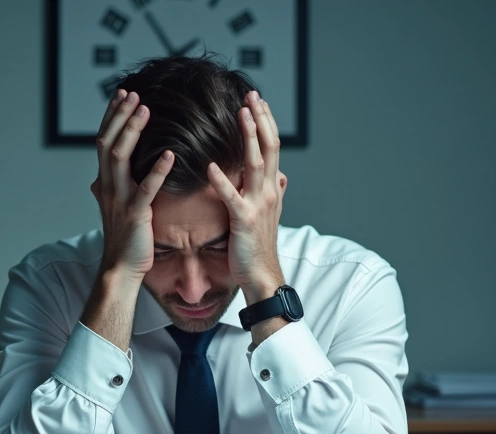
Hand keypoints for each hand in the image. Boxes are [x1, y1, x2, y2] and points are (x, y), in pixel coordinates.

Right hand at [90, 89, 175, 279]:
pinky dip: (157, 169)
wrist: (121, 269)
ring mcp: (119, 199)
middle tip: (133, 93)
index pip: (104, 141)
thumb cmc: (125, 239)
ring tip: (145, 110)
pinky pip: (145, 188)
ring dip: (132, 131)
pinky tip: (169, 153)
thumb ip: (111, 188)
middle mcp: (108, 186)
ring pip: (120, 157)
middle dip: (119, 116)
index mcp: (105, 182)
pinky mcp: (135, 214)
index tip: (122, 94)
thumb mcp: (114, 207)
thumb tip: (100, 177)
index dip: (112, 116)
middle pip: (108, 142)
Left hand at [207, 90, 287, 301]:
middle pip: (269, 147)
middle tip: (252, 95)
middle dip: (261, 120)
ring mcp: (259, 205)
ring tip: (241, 115)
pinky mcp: (244, 220)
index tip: (258, 101)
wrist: (262, 276)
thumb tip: (284, 177)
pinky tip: (210, 166)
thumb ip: (277, 193)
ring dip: (249, 138)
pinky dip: (221, 181)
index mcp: (273, 189)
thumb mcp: (270, 215)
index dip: (266, 123)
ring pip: (256, 164)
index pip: (273, 147)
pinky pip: (232, 197)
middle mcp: (270, 192)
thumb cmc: (259, 247)